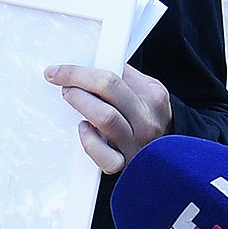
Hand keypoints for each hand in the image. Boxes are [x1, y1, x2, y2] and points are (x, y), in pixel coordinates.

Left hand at [44, 63, 172, 173]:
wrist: (168, 155)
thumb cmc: (148, 119)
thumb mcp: (146, 92)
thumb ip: (123, 77)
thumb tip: (89, 65)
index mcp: (152, 95)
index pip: (112, 74)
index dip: (80, 71)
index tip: (59, 70)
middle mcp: (146, 119)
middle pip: (108, 88)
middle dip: (77, 80)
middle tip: (61, 82)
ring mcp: (135, 143)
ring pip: (106, 117)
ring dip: (81, 103)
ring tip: (70, 98)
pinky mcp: (124, 163)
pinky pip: (105, 156)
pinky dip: (89, 142)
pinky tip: (84, 130)